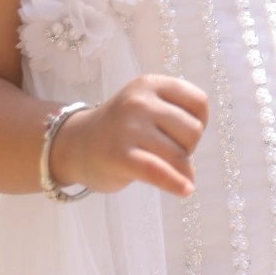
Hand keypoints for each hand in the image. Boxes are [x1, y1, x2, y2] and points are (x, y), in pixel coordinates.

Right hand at [51, 74, 208, 197]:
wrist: (76, 145)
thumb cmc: (122, 129)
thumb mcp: (147, 105)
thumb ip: (175, 114)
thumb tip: (193, 162)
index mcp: (150, 84)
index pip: (199, 102)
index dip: (199, 122)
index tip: (179, 132)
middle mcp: (139, 101)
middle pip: (194, 130)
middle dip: (186, 147)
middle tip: (162, 150)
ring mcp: (128, 127)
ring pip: (180, 156)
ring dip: (178, 169)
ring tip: (157, 165)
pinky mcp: (120, 156)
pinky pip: (158, 171)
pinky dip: (175, 183)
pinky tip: (185, 190)